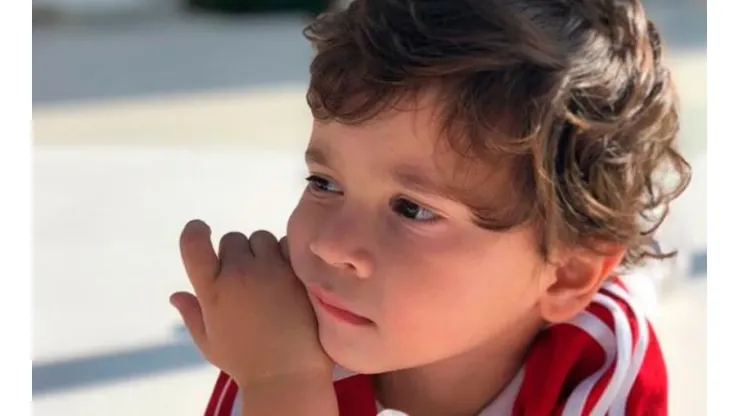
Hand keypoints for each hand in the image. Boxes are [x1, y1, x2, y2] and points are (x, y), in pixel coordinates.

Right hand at [170, 219, 332, 388]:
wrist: (288, 373)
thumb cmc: (245, 361)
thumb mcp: (209, 343)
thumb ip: (192, 315)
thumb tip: (175, 295)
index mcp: (212, 290)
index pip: (194, 244)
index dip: (195, 232)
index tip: (202, 231)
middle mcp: (239, 274)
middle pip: (233, 239)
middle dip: (238, 253)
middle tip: (248, 276)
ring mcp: (270, 270)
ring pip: (262, 238)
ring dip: (263, 251)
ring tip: (271, 277)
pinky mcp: (297, 271)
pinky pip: (288, 244)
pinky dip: (287, 254)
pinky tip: (290, 275)